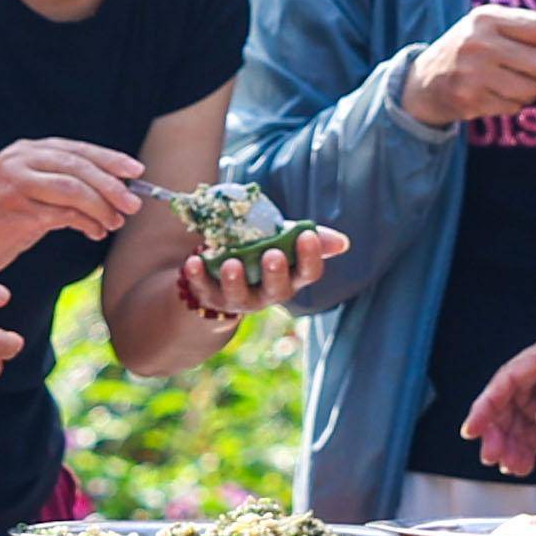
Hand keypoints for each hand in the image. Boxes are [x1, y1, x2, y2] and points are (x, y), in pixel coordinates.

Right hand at [0, 136, 153, 268]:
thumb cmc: (7, 223)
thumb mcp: (38, 196)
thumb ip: (68, 186)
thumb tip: (120, 191)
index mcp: (26, 150)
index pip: (75, 150)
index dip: (109, 159)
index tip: (137, 171)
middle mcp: (18, 159)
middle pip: (77, 166)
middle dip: (111, 186)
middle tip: (134, 204)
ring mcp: (13, 182)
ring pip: (73, 189)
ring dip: (102, 207)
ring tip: (116, 222)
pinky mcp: (14, 208)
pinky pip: (62, 214)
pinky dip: (86, 223)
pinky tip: (95, 232)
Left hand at [171, 224, 349, 324]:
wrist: (221, 274)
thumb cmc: (260, 254)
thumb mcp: (283, 241)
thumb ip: (309, 239)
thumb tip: (342, 242)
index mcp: (290, 278)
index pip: (307, 273)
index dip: (309, 257)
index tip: (306, 236)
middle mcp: (268, 294)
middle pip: (277, 290)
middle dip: (275, 273)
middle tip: (272, 255)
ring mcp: (239, 299)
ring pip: (240, 297)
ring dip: (236, 280)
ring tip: (232, 262)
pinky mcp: (211, 298)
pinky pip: (203, 290)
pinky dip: (197, 277)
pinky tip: (193, 261)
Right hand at [397, 4, 535, 130]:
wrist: (423, 82)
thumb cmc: (467, 50)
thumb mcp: (487, 26)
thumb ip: (524, 26)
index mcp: (487, 18)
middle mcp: (478, 42)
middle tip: (535, 73)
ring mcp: (473, 73)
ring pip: (531, 89)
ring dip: (529, 91)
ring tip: (511, 84)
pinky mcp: (470, 100)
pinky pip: (514, 107)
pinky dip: (511, 104)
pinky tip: (495, 95)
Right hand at [459, 314, 535, 474]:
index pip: (513, 376)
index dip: (489, 402)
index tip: (474, 427)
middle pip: (513, 398)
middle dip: (500, 429)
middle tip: (493, 457)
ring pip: (525, 416)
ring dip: (515, 441)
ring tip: (510, 467)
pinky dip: (533, 443)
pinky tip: (526, 461)